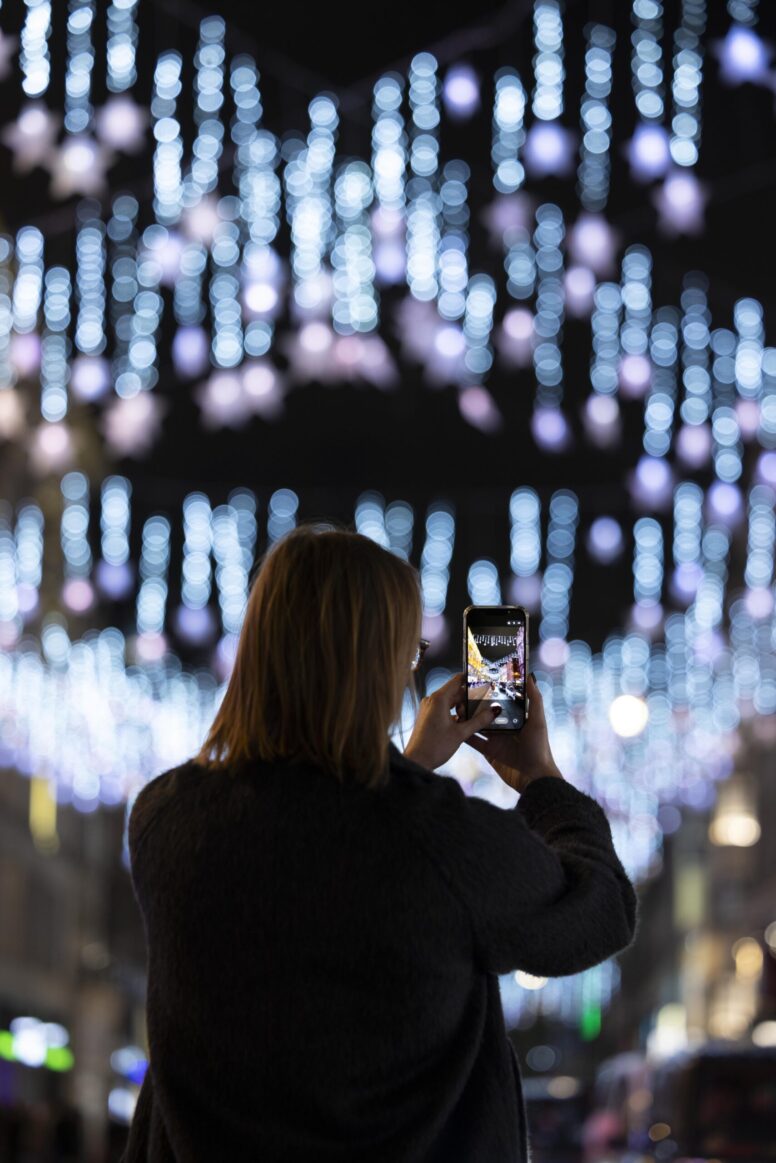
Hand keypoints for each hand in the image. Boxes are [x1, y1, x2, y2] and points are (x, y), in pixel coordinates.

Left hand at [404, 673, 501, 771]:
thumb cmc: (434, 747)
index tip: (483, 679)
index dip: (471, 678)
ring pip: (450, 702)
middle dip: (470, 698)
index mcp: (438, 699)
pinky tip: (465, 723)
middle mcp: (432, 700)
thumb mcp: (461, 733)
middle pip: (455, 692)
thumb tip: (493, 712)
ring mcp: (429, 709)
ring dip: (463, 708)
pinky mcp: (428, 717)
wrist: (417, 761)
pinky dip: (455, 714)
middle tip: (486, 703)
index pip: (457, 680)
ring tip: (477, 715)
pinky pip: (444, 710)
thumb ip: (478, 721)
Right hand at [461, 674, 564, 794]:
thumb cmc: (539, 748)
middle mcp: (504, 726)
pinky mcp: (488, 751)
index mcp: (515, 717)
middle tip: (462, 693)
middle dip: (475, 703)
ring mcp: (495, 739)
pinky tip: (454, 727)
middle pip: (486, 711)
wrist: (534, 778)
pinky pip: (473, 741)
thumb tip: (530, 677)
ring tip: (455, 708)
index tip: (479, 680)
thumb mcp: (538, 721)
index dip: (491, 691)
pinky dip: (464, 735)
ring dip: (467, 718)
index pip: (501, 700)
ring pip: (477, 725)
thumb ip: (535, 699)